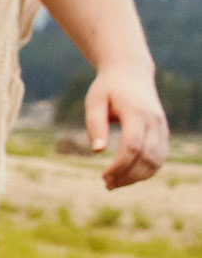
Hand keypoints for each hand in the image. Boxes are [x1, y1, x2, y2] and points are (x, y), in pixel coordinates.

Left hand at [85, 64, 169, 189]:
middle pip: (147, 157)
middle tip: (107, 185)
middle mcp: (154, 121)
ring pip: (157, 161)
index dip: (119, 166)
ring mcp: (162, 127)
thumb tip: (98, 151)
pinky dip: (146, 171)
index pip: (133, 146)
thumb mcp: (94, 101)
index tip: (103, 176)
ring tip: (114, 184)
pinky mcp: (163, 132)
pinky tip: (127, 176)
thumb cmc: (108, 88)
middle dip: (128, 176)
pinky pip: (160, 157)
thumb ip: (95, 125)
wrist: (131, 73)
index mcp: (137, 112)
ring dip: (137, 177)